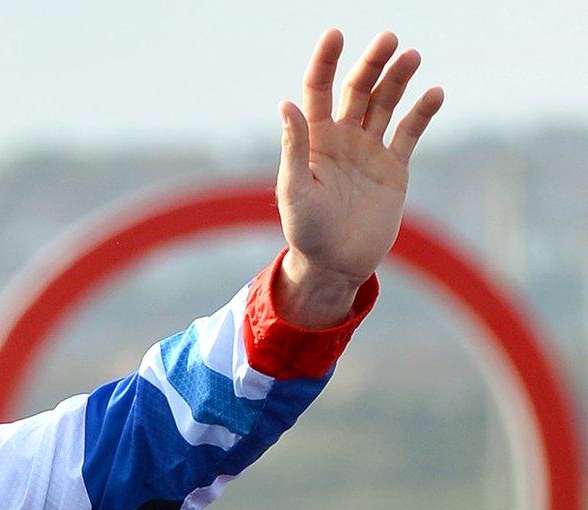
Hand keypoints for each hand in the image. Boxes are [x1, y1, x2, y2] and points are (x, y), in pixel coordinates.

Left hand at [275, 29, 444, 326]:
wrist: (335, 264)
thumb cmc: (306, 230)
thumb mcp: (294, 189)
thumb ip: (294, 147)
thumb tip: (286, 104)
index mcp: (314, 140)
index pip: (318, 90)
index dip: (325, 62)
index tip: (334, 34)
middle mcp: (342, 138)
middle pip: (358, 90)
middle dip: (372, 64)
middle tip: (389, 39)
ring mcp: (370, 150)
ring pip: (386, 104)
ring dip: (398, 80)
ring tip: (411, 56)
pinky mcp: (394, 168)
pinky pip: (410, 133)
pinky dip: (422, 112)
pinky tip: (433, 93)